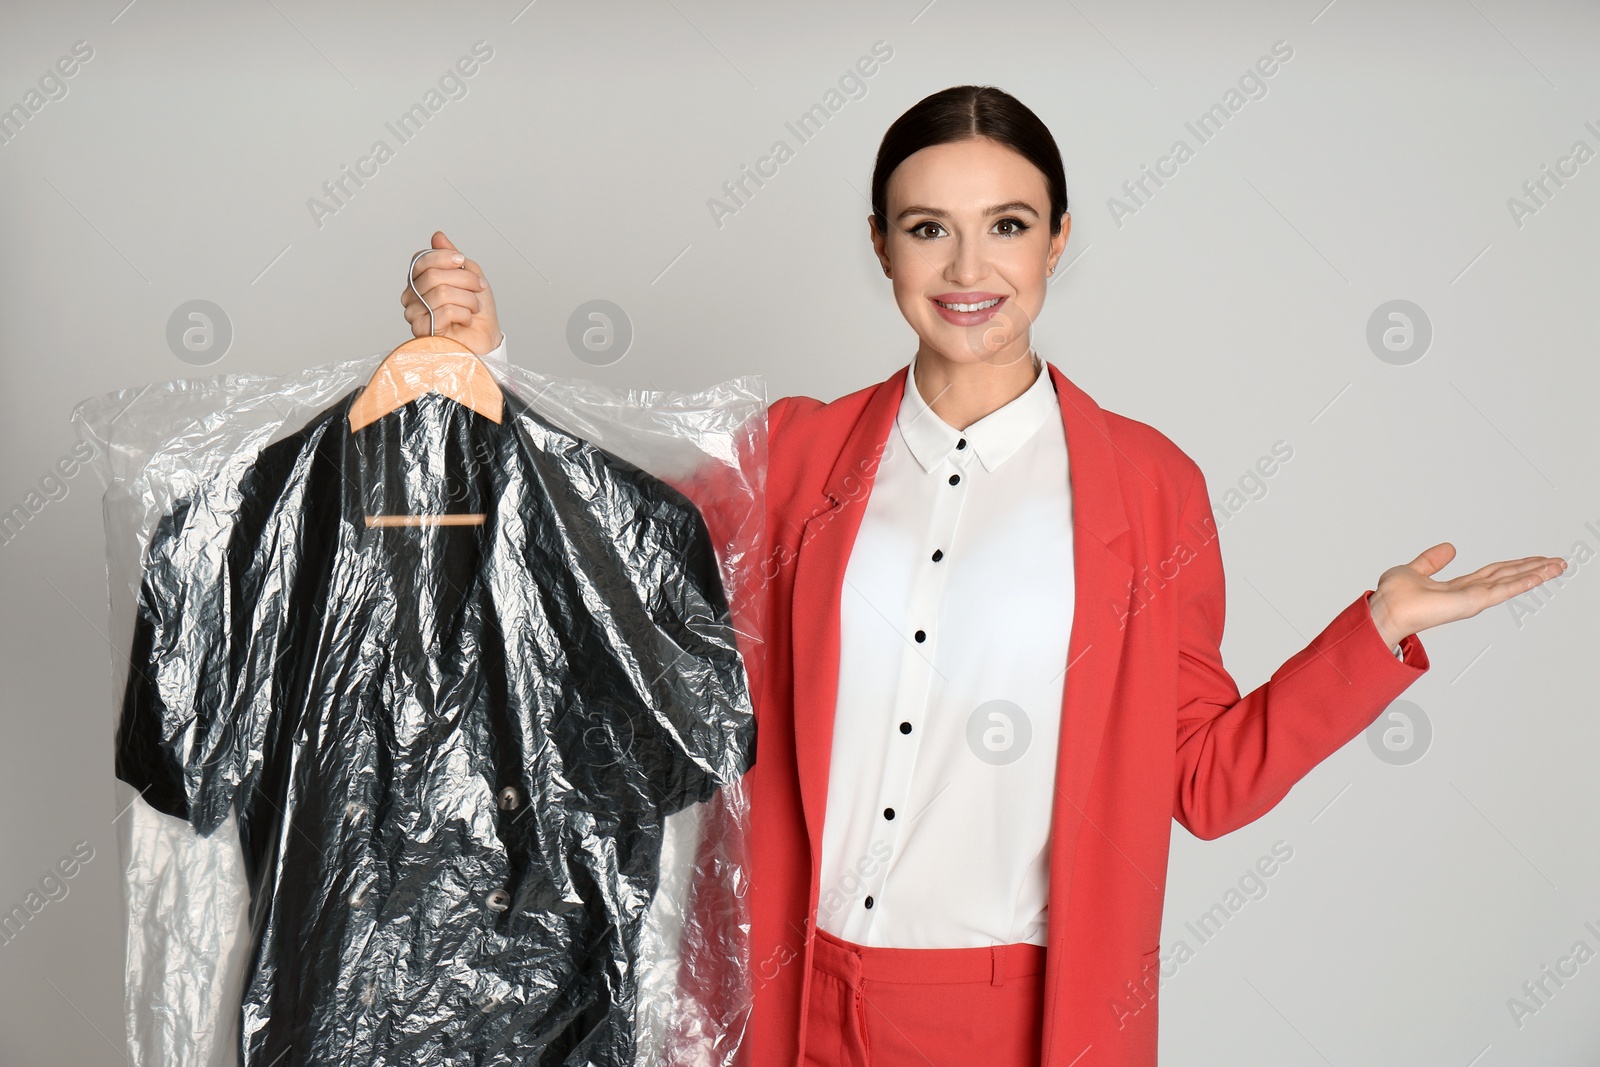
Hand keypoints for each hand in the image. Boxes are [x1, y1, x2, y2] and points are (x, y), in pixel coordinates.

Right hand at [400, 230, 501, 355]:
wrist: (487, 339)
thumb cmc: (477, 311)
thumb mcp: (470, 275)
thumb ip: (453, 257)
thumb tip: (437, 236)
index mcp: (420, 282)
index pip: (420, 260)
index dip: (443, 257)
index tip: (462, 261)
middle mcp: (412, 297)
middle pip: (433, 276)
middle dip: (464, 279)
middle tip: (479, 288)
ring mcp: (415, 315)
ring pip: (442, 293)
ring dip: (468, 299)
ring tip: (474, 307)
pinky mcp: (423, 332)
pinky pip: (445, 312)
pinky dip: (464, 314)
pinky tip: (466, 320)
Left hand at [1367, 542, 1567, 647]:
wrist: (1386, 608)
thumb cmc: (1393, 596)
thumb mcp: (1414, 570)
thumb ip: (1432, 560)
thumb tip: (1450, 548)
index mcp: (1457, 587)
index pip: (1494, 574)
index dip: (1515, 566)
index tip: (1535, 560)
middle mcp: (1469, 594)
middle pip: (1509, 577)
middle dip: (1533, 569)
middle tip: (1558, 561)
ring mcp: (1473, 599)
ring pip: (1511, 582)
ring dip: (1536, 574)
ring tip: (1559, 566)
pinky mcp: (1472, 602)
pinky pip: (1502, 590)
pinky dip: (1522, 582)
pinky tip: (1540, 575)